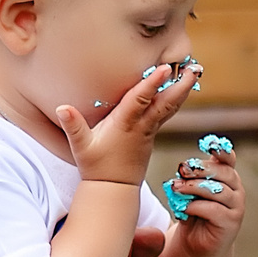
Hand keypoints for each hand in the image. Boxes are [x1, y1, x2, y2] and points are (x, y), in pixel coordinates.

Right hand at [53, 61, 194, 185]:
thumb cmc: (96, 167)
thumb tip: (62, 108)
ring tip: (194, 71)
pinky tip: (181, 88)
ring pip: (170, 107)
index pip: (140, 100)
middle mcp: (141, 126)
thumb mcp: (81, 147)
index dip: (152, 84)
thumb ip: (73, 126)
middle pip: (166, 103)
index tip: (164, 68)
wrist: (114, 189)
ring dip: (183, 89)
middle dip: (181, 85)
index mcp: (125, 125)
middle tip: (195, 67)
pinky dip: (176, 99)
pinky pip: (167, 113)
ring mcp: (149, 131)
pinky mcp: (151, 134)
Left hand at [165, 139, 243, 256]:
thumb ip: (188, 180)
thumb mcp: (188, 192)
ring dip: (194, 187)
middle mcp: (236, 189)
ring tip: (176, 188)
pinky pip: (214, 210)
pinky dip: (196, 206)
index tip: (209, 145)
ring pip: (218, 190)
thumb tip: (182, 171)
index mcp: (227, 176)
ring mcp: (237, 206)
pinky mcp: (232, 222)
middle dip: (200, 169)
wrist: (196, 244)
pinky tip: (184, 209)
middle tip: (181, 169)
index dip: (221, 150)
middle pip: (223, 172)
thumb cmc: (193, 212)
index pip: (228, 158)